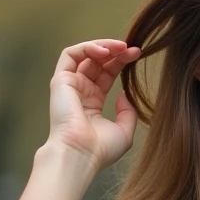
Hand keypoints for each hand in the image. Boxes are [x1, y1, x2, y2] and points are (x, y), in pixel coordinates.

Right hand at [46, 39, 140, 171]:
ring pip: (84, 55)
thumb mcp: (123, 131)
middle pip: (98, 62)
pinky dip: (87, 48)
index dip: (122, 62)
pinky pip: (70, 55)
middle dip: (116, 52)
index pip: (107, 74)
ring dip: (104, 46)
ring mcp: (69, 85)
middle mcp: (80, 92)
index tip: (138, 55)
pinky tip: (105, 52)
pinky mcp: (61, 81)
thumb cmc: (99, 149)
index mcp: (92, 103)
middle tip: (133, 49)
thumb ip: (127, 112)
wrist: (80, 153)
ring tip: (121, 47)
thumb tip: (125, 95)